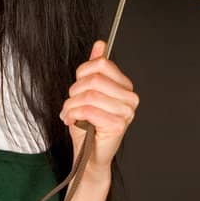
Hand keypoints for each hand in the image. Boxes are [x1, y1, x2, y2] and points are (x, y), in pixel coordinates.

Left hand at [58, 40, 137, 172]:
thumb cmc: (89, 126)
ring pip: (89, 95)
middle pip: (94, 78)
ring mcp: (126, 112)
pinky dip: (73, 114)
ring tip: (69, 113)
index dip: (82, 72)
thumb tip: (100, 45)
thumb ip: (94, 69)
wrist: (89, 155)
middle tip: (70, 103)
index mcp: (124, 86)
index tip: (76, 84)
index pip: (102, 64)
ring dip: (71, 105)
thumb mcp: (88, 92)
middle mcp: (130, 97)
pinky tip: (71, 120)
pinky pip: (89, 110)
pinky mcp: (118, 125)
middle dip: (74, 91)